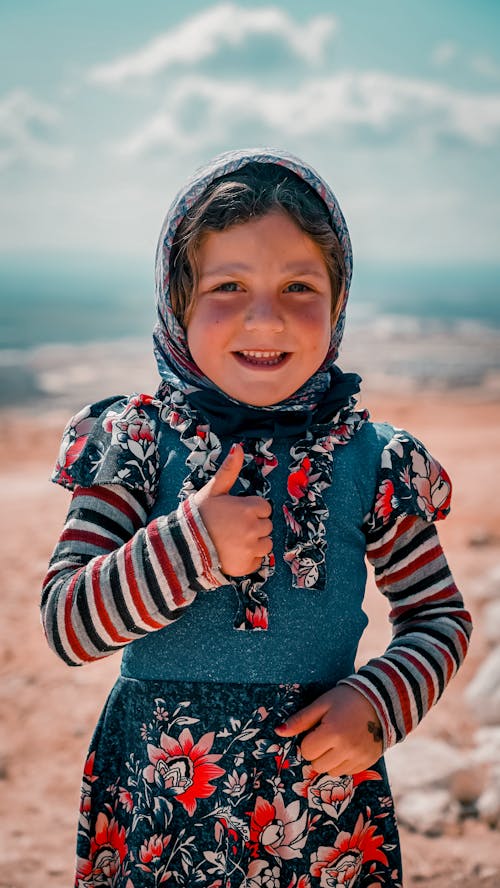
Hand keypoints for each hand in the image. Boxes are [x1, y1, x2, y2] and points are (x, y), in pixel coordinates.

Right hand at [194, 444, 272, 575]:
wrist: (184, 545)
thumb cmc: (199, 515)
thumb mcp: (213, 490)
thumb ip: (229, 470)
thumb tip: (238, 447)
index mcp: (248, 508)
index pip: (265, 508)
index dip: (252, 509)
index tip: (237, 513)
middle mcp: (253, 528)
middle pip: (267, 526)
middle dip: (254, 526)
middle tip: (233, 527)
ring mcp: (251, 548)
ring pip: (266, 544)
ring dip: (255, 543)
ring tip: (234, 541)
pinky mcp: (246, 566)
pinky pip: (258, 561)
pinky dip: (249, 559)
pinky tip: (234, 554)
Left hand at [275, 685, 382, 775]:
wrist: (381, 700)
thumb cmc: (346, 699)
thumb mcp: (322, 704)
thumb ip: (301, 720)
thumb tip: (278, 732)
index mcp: (332, 732)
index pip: (306, 751)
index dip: (308, 740)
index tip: (317, 728)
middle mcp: (346, 749)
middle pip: (317, 765)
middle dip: (317, 752)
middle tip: (326, 735)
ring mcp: (358, 758)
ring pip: (331, 772)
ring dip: (329, 760)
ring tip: (337, 741)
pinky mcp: (368, 763)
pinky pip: (347, 773)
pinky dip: (343, 763)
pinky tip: (348, 747)